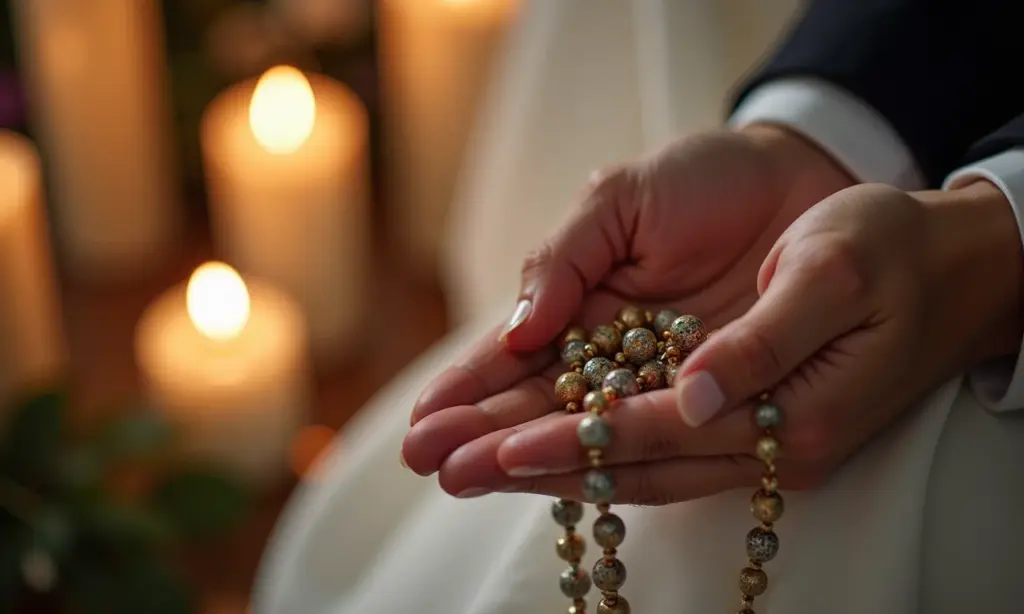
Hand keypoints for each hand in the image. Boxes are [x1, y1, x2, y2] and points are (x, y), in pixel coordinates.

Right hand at [402, 124, 854, 494]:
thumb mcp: (619, 201)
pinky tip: (562, 479)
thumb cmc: (702, 179)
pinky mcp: (713, 400)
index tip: (421, 422)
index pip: (511, 357)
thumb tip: (517, 333)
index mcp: (578, 304)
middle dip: (480, 434)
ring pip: (586, 431)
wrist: (796, 179)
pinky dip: (613, 458)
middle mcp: (610, 356)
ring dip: (529, 457)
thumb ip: (565, 259)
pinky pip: (659, 437)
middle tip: (428, 465)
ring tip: (468, 479)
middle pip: (536, 405)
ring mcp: (659, 385)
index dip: (467, 389)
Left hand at [464, 181, 1021, 504]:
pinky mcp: (722, 402)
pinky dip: (579, 434)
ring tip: (456, 457)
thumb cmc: (890, 249)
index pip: (654, 436)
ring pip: (620, 453)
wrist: (938, 258)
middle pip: (619, 459)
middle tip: (439, 467)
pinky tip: (524, 433)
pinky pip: (642, 431)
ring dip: (536, 454)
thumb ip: (762, 340)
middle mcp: (747, 433)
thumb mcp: (835, 271)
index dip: (572, 443)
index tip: (495, 449)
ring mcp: (734, 423)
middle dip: (524, 461)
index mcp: (782, 415)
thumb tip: (691, 396)